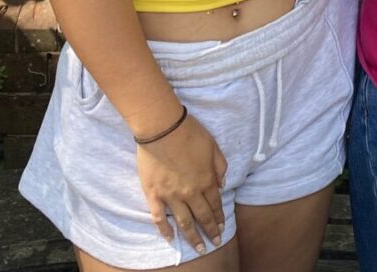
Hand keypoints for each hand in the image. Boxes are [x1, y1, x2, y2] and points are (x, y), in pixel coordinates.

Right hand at [135, 112, 228, 253]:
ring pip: (184, 222)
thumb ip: (220, 167)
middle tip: (215, 243)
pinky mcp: (154, 194)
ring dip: (193, 237)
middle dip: (210, 231)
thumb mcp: (213, 146)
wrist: (162, 128)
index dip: (219, 217)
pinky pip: (159, 217)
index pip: (215, 204)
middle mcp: (191, 192)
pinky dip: (165, 230)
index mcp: (206, 180)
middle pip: (202, 216)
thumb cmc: (189, 132)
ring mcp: (171, 195)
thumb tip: (222, 184)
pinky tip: (171, 239)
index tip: (222, 228)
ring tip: (199, 248)